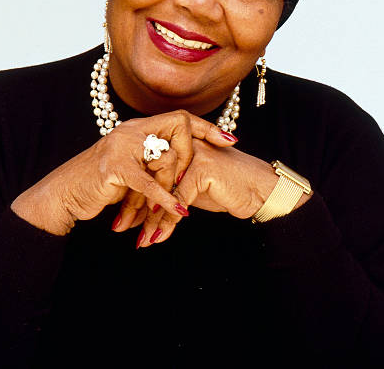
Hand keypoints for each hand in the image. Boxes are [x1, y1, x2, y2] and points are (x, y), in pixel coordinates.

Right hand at [11, 111, 235, 235]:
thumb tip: (183, 163)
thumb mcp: (131, 166)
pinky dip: (166, 199)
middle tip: (191, 181)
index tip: (228, 139)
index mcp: (138, 127)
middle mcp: (131, 130)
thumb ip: (154, 159)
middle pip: (179, 130)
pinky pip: (149, 183)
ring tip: (182, 203)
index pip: (179, 117)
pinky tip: (180, 211)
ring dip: (176, 185)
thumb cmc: (100, 183)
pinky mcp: (115, 168)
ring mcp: (122, 146)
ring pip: (166, 158)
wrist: (64, 194)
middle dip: (192, 157)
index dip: (206, 126)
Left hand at [138, 139, 310, 247]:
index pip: (146, 167)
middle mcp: (183, 145)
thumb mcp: (193, 187)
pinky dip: (167, 222)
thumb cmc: (228, 188)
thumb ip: (171, 187)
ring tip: (141, 240)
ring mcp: (193, 155)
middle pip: (149, 176)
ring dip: (149, 219)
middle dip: (135, 206)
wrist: (261, 190)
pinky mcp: (202, 170)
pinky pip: (178, 201)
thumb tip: (145, 205)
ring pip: (161, 190)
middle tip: (122, 228)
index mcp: (177, 144)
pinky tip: (159, 237)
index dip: (134, 193)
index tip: (123, 216)